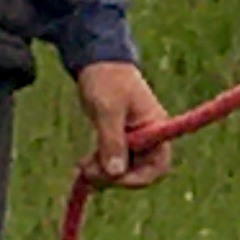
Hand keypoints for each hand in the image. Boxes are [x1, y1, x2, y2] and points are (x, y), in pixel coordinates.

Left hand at [76, 60, 173, 187]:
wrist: (98, 60)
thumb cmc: (107, 80)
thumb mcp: (108, 109)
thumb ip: (112, 140)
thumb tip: (115, 172)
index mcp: (156, 129)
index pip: (158, 167)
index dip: (138, 179)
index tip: (112, 177)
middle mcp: (149, 137)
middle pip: (139, 173)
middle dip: (114, 177)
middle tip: (87, 172)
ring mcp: (135, 139)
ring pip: (124, 170)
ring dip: (104, 174)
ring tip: (82, 167)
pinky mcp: (121, 139)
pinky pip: (114, 162)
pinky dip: (100, 167)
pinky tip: (84, 165)